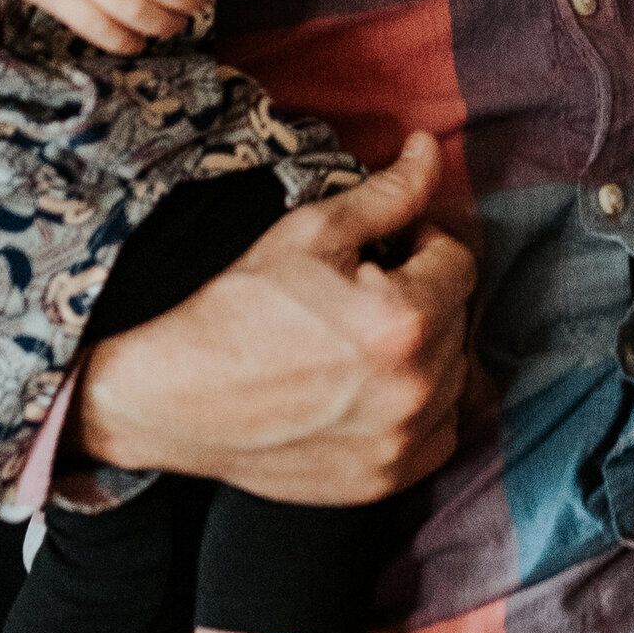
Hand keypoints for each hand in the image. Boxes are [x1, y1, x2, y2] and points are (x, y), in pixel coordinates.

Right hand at [76, 132, 472, 501]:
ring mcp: (401, 444)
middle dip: (424, 295)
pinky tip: (373, 388)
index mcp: (402, 322)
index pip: (459, 264)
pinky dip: (421, 409)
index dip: (424, 245)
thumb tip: (429, 150)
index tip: (388, 250)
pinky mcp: (384, 482)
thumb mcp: (309, 233)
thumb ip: (387, 195)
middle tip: (367, 291)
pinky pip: (438, 435)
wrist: (174, 398)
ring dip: (427, 351)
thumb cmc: (236, 308)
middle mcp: (413, 390)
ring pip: (454, 376)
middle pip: (459, 320)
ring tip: (367, 340)